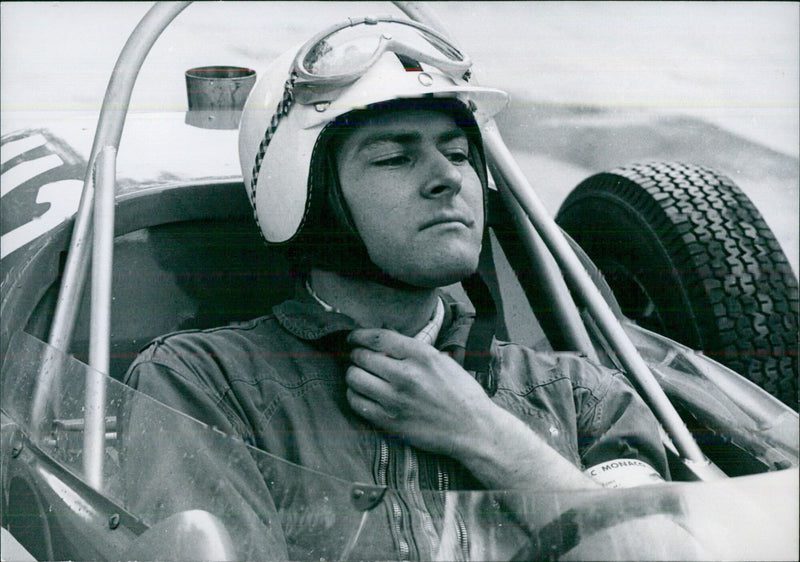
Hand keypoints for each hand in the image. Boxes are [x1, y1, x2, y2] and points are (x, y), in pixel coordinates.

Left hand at [345, 328, 495, 456]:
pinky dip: (355, 395)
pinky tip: (364, 394)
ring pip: (354, 378)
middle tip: (359, 358)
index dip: (359, 335)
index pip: (378, 337)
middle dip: (357, 355)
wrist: (473, 429)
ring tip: (361, 376)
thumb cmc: (460, 393)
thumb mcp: (442, 360)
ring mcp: (396, 400)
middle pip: (362, 357)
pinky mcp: (390, 421)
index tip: (353, 338)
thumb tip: (383, 342)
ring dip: (354, 374)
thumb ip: (412, 350)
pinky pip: (357, 403)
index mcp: (422, 355)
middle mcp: (406, 375)